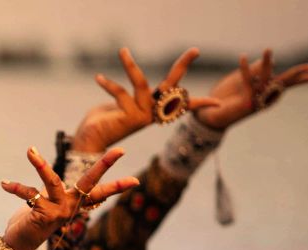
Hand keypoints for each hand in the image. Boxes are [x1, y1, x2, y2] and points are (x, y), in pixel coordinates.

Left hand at [0, 147, 138, 249]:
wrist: (20, 244)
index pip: (100, 192)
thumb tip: (54, 175)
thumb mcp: (49, 202)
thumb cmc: (35, 219)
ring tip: (30, 150)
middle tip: (120, 151)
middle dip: (104, 166)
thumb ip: (54, 190)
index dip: (118, 186)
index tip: (136, 180)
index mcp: (75, 204)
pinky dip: (15, 188)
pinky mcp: (40, 213)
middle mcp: (70, 207)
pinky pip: (27, 194)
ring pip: (52, 182)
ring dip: (40, 165)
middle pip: (91, 183)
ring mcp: (57, 210)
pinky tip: (4, 183)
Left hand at [71, 47, 219, 152]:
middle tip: (195, 50)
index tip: (219, 103)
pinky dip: (108, 84)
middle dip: (182, 66)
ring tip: (123, 50)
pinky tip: (98, 78)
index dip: (199, 103)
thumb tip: (131, 86)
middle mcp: (151, 114)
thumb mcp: (118, 105)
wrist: (88, 141)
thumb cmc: (101, 121)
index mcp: (152, 111)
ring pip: (141, 83)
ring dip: (130, 65)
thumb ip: (128, 96)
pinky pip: (120, 93)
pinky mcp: (130, 117)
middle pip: (171, 87)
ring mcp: (142, 116)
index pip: (181, 105)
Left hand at [194, 49, 307, 129]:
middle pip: (285, 84)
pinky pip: (247, 82)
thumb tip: (275, 62)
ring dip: (266, 64)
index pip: (287, 82)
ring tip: (268, 49)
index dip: (301, 77)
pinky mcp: (246, 102)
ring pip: (267, 79)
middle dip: (298, 75)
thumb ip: (257, 70)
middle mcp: (264, 97)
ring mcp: (256, 100)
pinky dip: (245, 69)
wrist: (209, 113)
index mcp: (266, 91)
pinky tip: (243, 57)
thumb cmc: (226, 96)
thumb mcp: (242, 79)